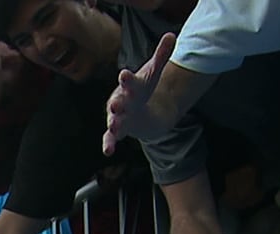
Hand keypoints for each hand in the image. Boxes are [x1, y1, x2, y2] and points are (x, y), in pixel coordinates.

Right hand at [103, 32, 176, 155]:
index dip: (127, 79)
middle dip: (117, 103)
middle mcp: (120, 100)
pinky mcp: (117, 130)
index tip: (124, 74)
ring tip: (114, 126)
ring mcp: (117, 116)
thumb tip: (171, 35)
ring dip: (114, 123)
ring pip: (114, 120)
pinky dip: (108, 144)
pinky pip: (110, 138)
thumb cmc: (142, 88)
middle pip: (119, 101)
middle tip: (115, 105)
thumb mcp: (152, 73)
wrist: (136, 108)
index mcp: (129, 86)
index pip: (129, 81)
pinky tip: (107, 152)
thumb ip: (161, 55)